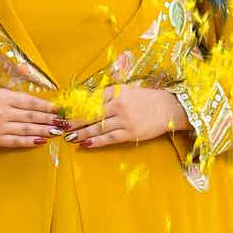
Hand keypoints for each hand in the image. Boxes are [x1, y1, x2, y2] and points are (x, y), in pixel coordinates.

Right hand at [0, 86, 64, 147]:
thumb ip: (16, 97)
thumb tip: (38, 104)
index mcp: (4, 96)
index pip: (31, 102)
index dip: (47, 106)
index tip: (60, 109)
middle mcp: (2, 111)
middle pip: (32, 116)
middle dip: (50, 119)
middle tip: (65, 122)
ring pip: (27, 129)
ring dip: (44, 130)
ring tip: (57, 131)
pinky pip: (16, 141)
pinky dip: (29, 141)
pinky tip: (41, 141)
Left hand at [63, 86, 186, 148]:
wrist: (170, 108)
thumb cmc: (149, 98)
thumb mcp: (130, 88)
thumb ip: (112, 90)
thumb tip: (91, 95)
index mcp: (117, 92)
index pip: (92, 100)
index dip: (77, 107)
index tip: (66, 112)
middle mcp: (119, 105)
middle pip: (91, 114)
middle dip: (75, 121)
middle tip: (61, 126)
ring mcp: (124, 120)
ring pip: (98, 127)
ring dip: (82, 133)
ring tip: (69, 137)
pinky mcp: (130, 133)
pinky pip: (109, 138)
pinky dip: (96, 141)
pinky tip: (85, 144)